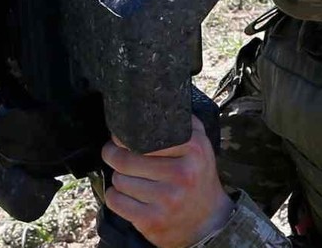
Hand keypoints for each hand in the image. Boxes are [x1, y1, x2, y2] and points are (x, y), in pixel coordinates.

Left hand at [101, 117, 233, 247]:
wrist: (209, 221)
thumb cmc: (198, 179)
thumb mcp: (201, 147)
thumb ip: (185, 124)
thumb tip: (159, 101)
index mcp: (194, 151)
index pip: (146, 136)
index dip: (124, 136)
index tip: (119, 136)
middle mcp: (182, 174)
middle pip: (125, 159)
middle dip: (112, 154)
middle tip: (112, 152)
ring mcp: (167, 199)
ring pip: (119, 180)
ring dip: (118, 178)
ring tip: (128, 176)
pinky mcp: (152, 220)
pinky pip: (116, 201)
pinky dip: (115, 196)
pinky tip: (126, 194)